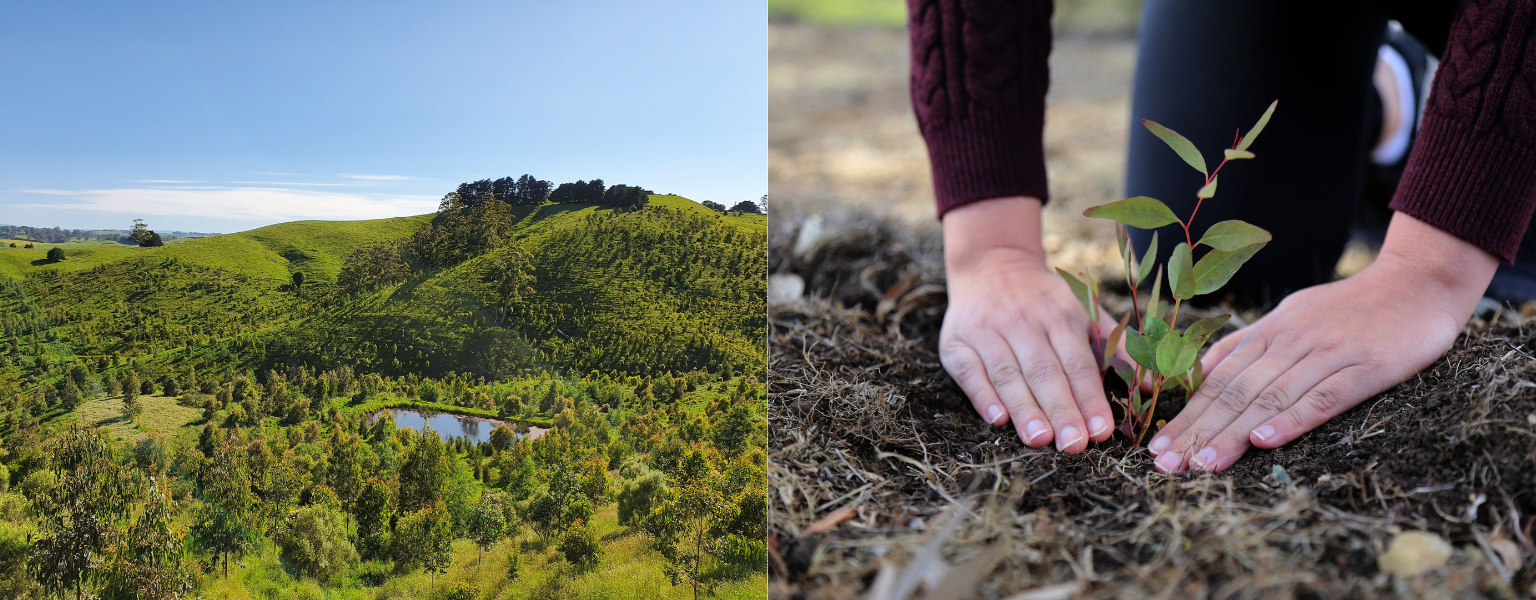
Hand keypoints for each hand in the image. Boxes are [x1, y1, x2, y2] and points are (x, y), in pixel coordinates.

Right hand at [940, 197, 1119, 451]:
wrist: (991, 264)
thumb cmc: (1044, 301)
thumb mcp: (1084, 312)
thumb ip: (1117, 348)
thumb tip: (1153, 384)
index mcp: (1059, 316)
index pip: (1077, 362)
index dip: (1090, 397)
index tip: (1102, 432)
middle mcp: (1022, 321)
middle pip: (1043, 371)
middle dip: (1060, 409)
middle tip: (1074, 445)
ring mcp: (986, 331)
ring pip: (1007, 373)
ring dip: (1024, 408)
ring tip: (1040, 439)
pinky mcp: (956, 342)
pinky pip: (969, 371)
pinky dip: (982, 395)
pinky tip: (997, 419)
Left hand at [1149, 212, 1497, 472]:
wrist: (1417, 280)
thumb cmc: (1349, 307)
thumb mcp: (1289, 317)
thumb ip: (1248, 345)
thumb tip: (1202, 372)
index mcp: (1268, 333)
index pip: (1217, 380)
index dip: (1185, 415)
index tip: (1156, 448)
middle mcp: (1289, 342)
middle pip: (1234, 392)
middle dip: (1195, 431)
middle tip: (1165, 465)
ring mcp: (1326, 353)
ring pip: (1270, 397)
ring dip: (1233, 433)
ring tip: (1202, 463)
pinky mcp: (1365, 366)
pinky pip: (1323, 396)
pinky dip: (1293, 419)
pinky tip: (1266, 441)